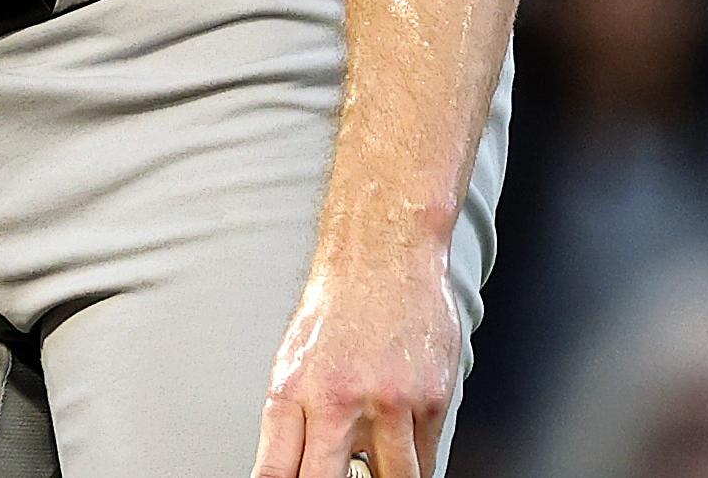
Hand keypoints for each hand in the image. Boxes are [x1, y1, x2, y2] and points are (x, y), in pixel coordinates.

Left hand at [254, 240, 463, 477]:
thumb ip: (295, 418)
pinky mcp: (431, 400)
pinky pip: (426, 458)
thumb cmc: (338, 302)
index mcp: (293, 391)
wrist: (384, 253)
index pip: (276, 470)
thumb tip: (292, 467)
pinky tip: (405, 453)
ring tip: (378, 470)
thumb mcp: (295, 359)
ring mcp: (388, 402)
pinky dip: (416, 463)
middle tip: (344, 476)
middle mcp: (337, 400)